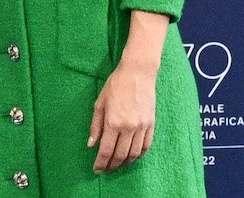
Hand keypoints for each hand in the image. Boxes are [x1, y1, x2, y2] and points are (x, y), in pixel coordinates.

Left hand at [88, 57, 157, 171]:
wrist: (137, 74)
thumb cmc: (115, 86)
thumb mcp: (100, 103)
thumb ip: (95, 125)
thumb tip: (91, 144)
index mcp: (113, 122)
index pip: (106, 150)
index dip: (101, 162)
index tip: (96, 170)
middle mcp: (128, 127)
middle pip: (120, 155)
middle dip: (112, 165)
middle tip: (106, 169)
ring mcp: (142, 127)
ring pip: (134, 154)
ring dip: (125, 163)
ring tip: (117, 165)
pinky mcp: (151, 125)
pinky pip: (146, 146)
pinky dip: (139, 155)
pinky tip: (132, 157)